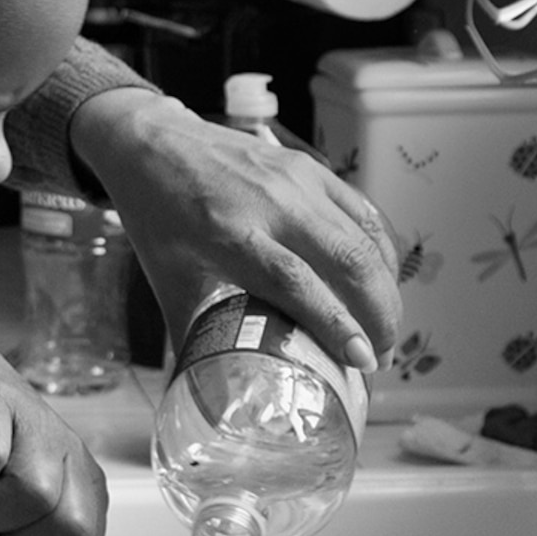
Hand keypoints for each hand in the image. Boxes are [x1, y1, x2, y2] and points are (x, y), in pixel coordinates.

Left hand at [71, 88, 403, 372]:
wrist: (151, 144)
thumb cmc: (157, 218)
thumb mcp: (169, 280)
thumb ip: (196, 333)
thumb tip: (210, 391)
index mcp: (229, 236)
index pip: (297, 283)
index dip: (337, 324)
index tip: (363, 361)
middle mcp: (271, 204)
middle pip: (347, 261)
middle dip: (379, 314)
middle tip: (381, 355)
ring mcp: (297, 180)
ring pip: (365, 237)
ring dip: (386, 287)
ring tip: (385, 326)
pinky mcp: (310, 167)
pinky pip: (363, 210)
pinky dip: (382, 249)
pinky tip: (383, 279)